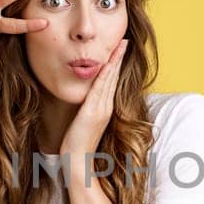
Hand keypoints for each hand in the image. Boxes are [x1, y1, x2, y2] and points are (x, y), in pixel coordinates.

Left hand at [60, 38, 129, 180]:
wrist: (78, 163)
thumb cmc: (77, 146)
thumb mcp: (84, 125)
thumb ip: (87, 112)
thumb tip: (85, 105)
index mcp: (105, 109)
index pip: (112, 82)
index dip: (116, 65)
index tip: (119, 50)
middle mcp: (106, 107)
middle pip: (114, 77)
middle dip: (119, 58)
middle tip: (125, 40)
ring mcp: (101, 110)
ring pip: (109, 80)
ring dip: (115, 61)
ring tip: (121, 45)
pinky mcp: (92, 112)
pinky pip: (100, 88)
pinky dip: (106, 74)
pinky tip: (108, 62)